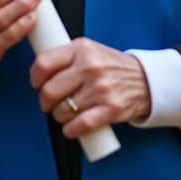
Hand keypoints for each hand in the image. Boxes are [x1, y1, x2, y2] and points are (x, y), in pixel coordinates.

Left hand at [30, 38, 151, 138]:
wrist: (145, 79)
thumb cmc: (112, 66)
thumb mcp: (89, 50)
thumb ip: (66, 56)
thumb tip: (38, 69)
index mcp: (81, 49)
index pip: (44, 63)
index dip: (34, 77)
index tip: (36, 83)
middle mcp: (90, 67)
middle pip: (49, 90)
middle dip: (44, 101)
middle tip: (48, 103)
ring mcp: (101, 88)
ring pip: (63, 110)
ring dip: (58, 116)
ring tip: (64, 113)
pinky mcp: (111, 108)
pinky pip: (80, 125)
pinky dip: (70, 130)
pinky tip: (70, 128)